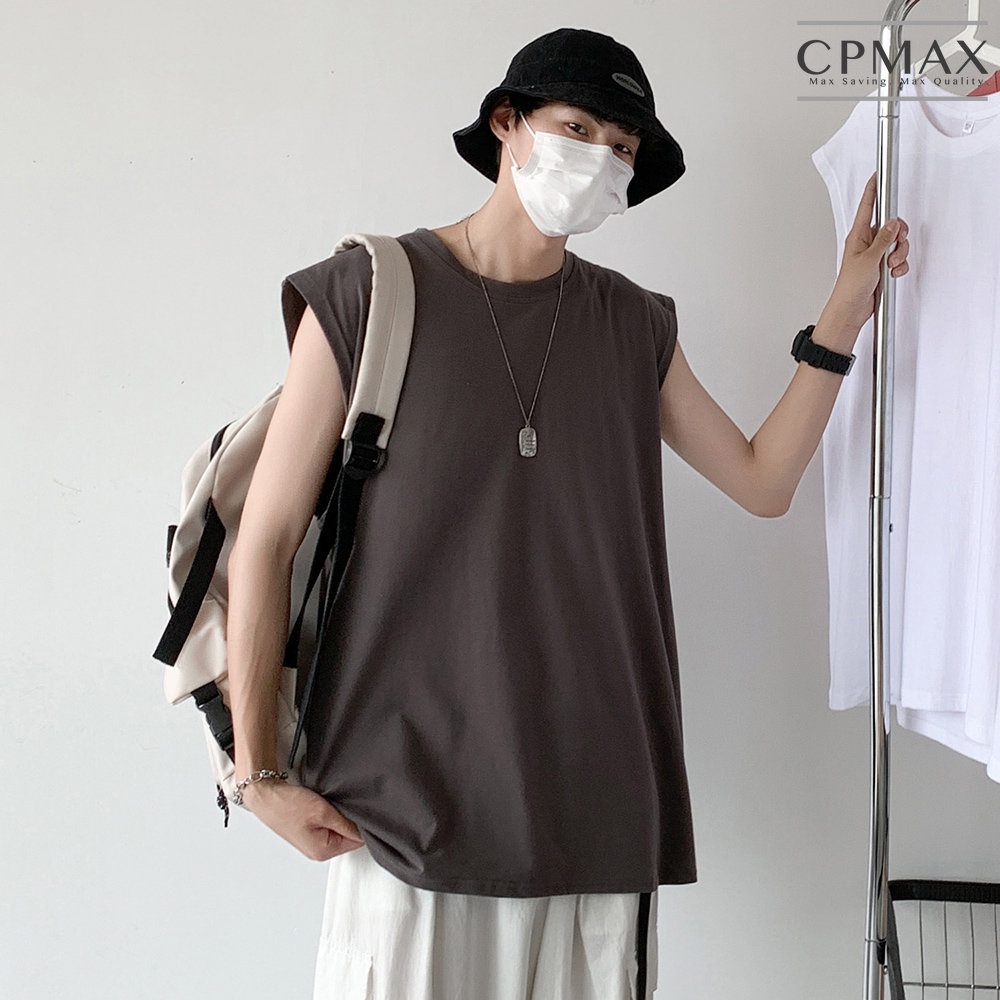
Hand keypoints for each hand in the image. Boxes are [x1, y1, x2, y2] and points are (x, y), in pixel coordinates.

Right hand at [243, 779, 365, 861]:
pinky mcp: (309, 830)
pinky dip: (330, 813)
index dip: (362, 823)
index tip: (361, 808)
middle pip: (349, 835)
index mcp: (324, 852)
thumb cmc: (288, 804)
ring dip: (339, 815)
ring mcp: (313, 841)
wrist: (265, 794)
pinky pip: (328, 823)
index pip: (357, 840)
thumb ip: (347, 824)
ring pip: (339, 827)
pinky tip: (325, 804)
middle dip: (350, 819)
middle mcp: (319, 851)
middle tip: (344, 804)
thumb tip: (366, 830)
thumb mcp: (323, 812)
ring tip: (332, 803)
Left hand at [825, 171, 909, 333]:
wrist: (851, 311)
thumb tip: (893, 223)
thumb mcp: (870, 259)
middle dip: (899, 235)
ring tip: (890, 266)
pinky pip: (898, 259)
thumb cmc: (850, 287)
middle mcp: (866, 243)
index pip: (868, 207)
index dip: (873, 191)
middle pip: (891, 226)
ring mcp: (875, 256)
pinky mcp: (881, 268)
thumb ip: (884, 239)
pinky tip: (891, 274)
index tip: (877, 175)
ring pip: (897, 244)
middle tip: (896, 246)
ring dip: (899, 254)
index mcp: (858, 236)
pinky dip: (899, 266)